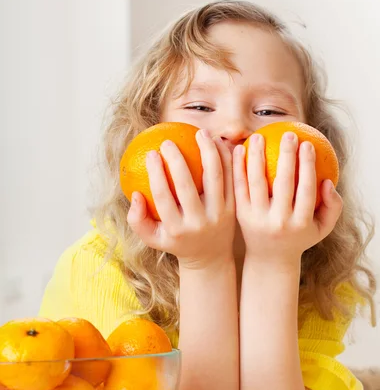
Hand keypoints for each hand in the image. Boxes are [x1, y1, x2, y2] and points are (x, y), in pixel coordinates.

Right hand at [127, 130, 234, 269]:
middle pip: (187, 186)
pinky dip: (227, 158)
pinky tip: (218, 142)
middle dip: (176, 160)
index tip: (151, 153)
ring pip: (215, 177)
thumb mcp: (153, 238)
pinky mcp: (234, 208)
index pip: (163, 197)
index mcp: (177, 229)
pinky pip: (231, 178)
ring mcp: (219, 215)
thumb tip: (134, 195)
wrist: (210, 257)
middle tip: (169, 140)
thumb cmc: (176, 241)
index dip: (156, 173)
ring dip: (208, 151)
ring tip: (200, 132)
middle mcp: (199, 223)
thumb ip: (137, 219)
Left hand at [233, 132, 342, 266]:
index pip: (306, 189)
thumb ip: (333, 206)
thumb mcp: (322, 228)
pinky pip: (239, 187)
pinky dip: (238, 168)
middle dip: (286, 156)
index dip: (307, 165)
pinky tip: (239, 150)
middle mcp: (279, 222)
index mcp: (300, 223)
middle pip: (283, 183)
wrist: (269, 259)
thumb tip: (329, 181)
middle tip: (288, 134)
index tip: (308, 143)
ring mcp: (257, 219)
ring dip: (256, 157)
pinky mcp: (241, 216)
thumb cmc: (300, 237)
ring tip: (259, 136)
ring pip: (256, 183)